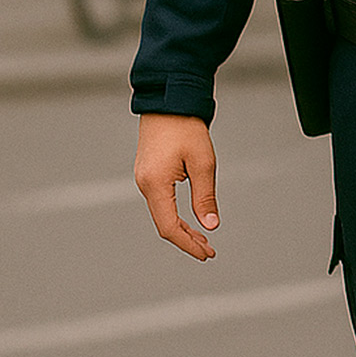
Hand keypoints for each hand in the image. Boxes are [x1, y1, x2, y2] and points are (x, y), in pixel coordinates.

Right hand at [135, 113, 219, 259]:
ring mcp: (144, 179)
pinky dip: (176, 215)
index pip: (169, 227)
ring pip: (162, 214)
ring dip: (182, 228)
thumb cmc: (187, 129)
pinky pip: (161, 202)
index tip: (207, 254)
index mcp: (155, 185)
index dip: (188, 244)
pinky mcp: (148, 174)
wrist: (169, 102)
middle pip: (164, 224)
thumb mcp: (203, 162)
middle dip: (187, 240)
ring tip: (204, 239)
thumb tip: (211, 225)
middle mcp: (144, 185)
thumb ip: (204, 196)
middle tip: (210, 251)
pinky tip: (191, 219)